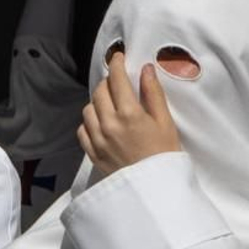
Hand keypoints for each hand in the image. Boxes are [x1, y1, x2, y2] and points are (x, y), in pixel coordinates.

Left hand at [78, 53, 180, 177]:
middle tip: (119, 84)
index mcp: (129, 114)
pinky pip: (83, 130)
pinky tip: (102, 124)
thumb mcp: (166, 123)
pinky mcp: (92, 153)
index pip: (117, 80)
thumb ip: (153, 94)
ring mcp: (98, 139)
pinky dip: (90, 123)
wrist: (155, 192)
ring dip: (98, 102)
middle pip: (100, 91)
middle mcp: (109, 124)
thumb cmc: (165, 155)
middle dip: (109, 83)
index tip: (119, 57)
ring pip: (88, 109)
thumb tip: (146, 69)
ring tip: (112, 105)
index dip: (117, 64)